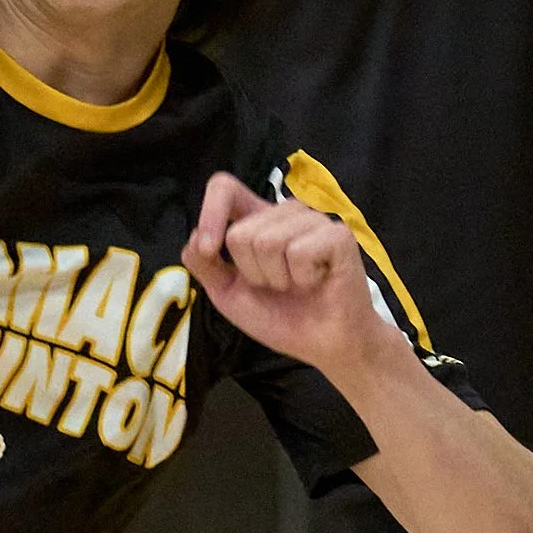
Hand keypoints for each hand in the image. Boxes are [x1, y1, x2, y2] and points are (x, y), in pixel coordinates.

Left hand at [180, 172, 398, 381]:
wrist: (322, 345)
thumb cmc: (280, 316)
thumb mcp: (228, 293)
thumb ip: (205, 265)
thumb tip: (194, 237)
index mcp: (257, 220)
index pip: (224, 187)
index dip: (210, 213)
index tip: (209, 250)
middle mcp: (285, 213)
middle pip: (241, 233)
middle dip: (251, 272)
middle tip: (277, 285)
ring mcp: (313, 220)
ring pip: (267, 241)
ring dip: (277, 278)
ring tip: (297, 284)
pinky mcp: (338, 235)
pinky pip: (299, 251)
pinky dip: (301, 278)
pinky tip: (316, 281)